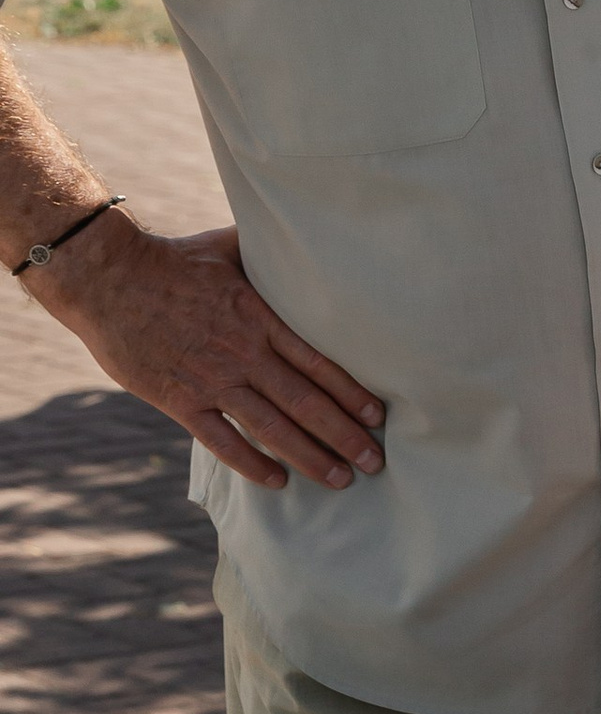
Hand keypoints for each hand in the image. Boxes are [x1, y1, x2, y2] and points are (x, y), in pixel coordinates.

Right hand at [31, 215, 383, 489]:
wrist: (108, 277)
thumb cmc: (173, 259)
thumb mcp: (230, 247)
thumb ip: (269, 251)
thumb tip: (306, 232)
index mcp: (260, 319)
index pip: (319, 362)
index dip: (352, 393)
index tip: (379, 417)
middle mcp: (244, 355)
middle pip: (306, 402)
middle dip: (345, 435)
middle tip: (375, 463)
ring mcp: (212, 381)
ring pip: (272, 428)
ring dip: (310, 456)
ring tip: (341, 479)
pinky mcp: (179, 400)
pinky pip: (221, 441)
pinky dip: (251, 464)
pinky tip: (277, 482)